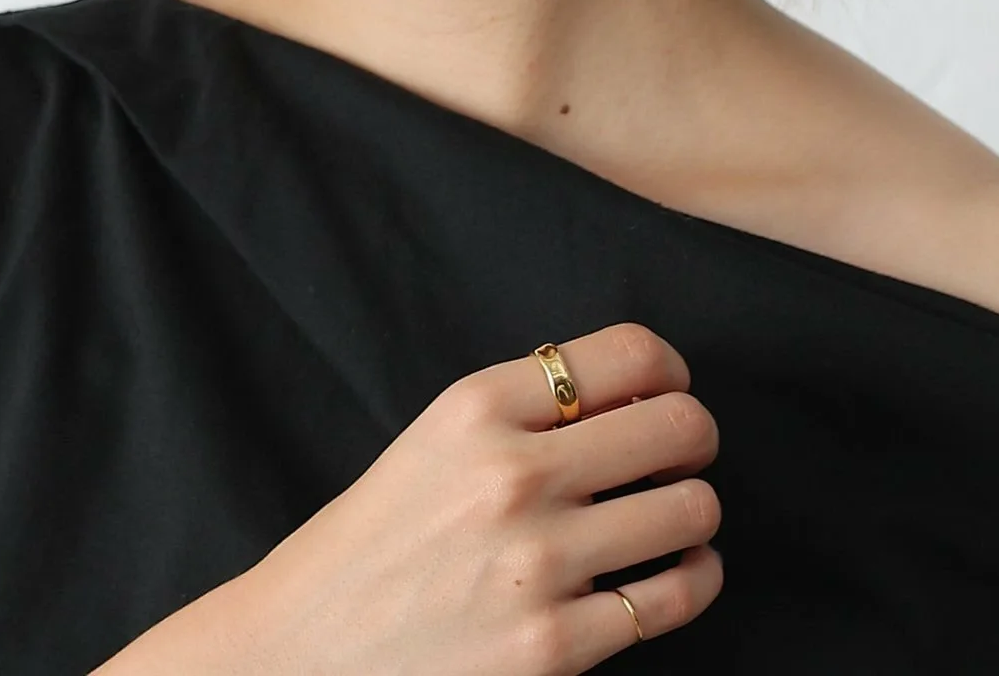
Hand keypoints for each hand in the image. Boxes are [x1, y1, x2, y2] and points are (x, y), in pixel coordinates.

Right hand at [225, 320, 723, 675]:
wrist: (303, 651)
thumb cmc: (375, 542)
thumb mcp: (435, 440)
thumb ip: (524, 409)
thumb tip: (639, 391)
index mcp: (476, 407)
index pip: (626, 353)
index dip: (669, 369)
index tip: (668, 390)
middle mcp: (511, 475)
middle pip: (677, 424)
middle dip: (694, 438)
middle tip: (680, 455)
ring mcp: (537, 565)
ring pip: (692, 509)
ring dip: (695, 510)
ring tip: (672, 518)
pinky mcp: (554, 650)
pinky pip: (673, 596)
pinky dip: (695, 580)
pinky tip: (676, 572)